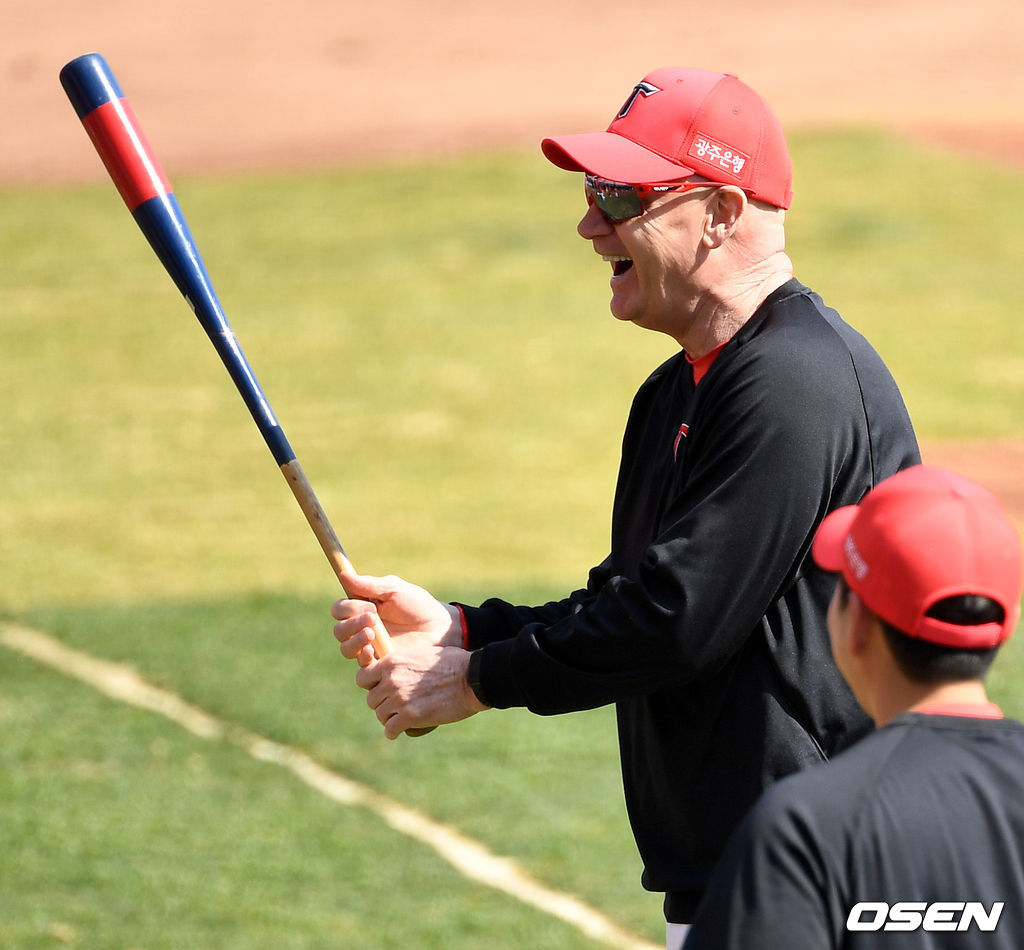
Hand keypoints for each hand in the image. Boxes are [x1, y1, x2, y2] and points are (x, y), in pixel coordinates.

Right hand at [332, 570, 462, 666]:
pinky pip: (361, 665)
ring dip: (354, 640)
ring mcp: (370, 647)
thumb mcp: (395, 590)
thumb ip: (369, 585)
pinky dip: (361, 657)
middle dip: (351, 624)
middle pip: (339, 630)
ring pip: (346, 648)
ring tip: (372, 633)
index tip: (369, 605)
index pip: (339, 610)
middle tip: (373, 618)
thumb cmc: (419, 606)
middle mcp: (362, 629)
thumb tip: (343, 575)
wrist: (441, 628)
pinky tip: (372, 650)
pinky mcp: (380, 663)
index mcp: (363, 609)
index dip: (347, 608)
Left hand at [356, 645, 487, 738]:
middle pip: (371, 699)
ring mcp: (399, 699)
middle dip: (382, 704)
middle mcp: (391, 680)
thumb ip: (404, 663)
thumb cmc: (453, 663)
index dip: (371, 685)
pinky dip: (394, 732)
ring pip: (380, 715)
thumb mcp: (422, 653)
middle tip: (394, 707)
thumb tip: (398, 669)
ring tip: (399, 719)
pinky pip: (390, 729)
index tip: (381, 689)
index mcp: (393, 662)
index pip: (362, 678)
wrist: (471, 678)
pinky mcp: (410, 716)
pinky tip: (400, 731)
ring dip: (389, 718)